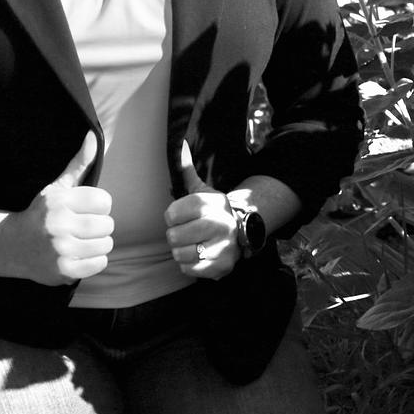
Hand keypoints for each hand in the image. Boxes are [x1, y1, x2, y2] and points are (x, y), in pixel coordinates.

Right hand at [15, 133, 111, 285]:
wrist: (11, 246)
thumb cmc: (42, 214)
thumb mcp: (57, 188)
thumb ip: (79, 163)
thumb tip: (94, 137)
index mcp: (60, 201)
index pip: (105, 201)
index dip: (98, 206)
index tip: (84, 210)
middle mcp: (59, 225)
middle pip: (108, 225)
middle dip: (98, 226)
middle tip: (80, 227)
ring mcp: (61, 250)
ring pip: (106, 244)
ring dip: (97, 244)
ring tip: (78, 241)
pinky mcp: (63, 271)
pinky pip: (100, 263)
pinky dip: (93, 260)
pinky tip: (77, 255)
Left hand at [164, 141, 239, 279]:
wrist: (241, 232)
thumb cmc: (211, 212)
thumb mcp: (201, 190)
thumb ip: (186, 170)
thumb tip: (180, 144)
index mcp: (212, 203)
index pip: (173, 213)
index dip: (172, 217)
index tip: (181, 216)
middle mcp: (221, 223)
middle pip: (174, 236)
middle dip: (176, 236)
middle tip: (187, 232)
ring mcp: (223, 245)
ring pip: (180, 254)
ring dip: (182, 251)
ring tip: (194, 244)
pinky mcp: (222, 266)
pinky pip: (189, 269)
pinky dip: (189, 265)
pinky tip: (200, 255)